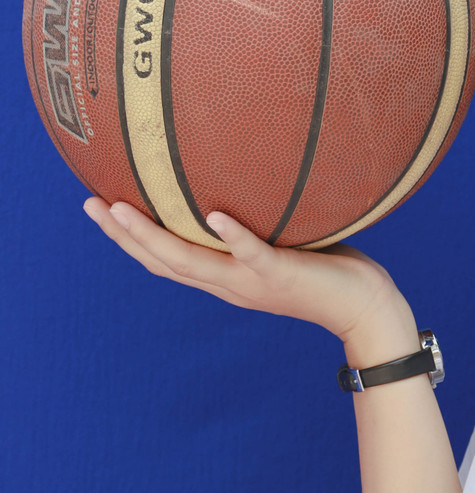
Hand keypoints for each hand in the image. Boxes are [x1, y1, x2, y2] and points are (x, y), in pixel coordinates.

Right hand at [83, 197, 407, 347]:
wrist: (366, 311)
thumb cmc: (330, 273)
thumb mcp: (283, 246)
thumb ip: (260, 224)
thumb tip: (246, 182)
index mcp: (226, 279)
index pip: (166, 261)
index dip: (128, 240)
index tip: (99, 209)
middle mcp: (231, 284)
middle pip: (163, 262)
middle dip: (123, 236)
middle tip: (90, 205)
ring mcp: (254, 282)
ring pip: (192, 262)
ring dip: (154, 236)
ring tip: (121, 209)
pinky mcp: (283, 274)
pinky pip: (253, 253)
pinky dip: (232, 235)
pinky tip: (213, 215)